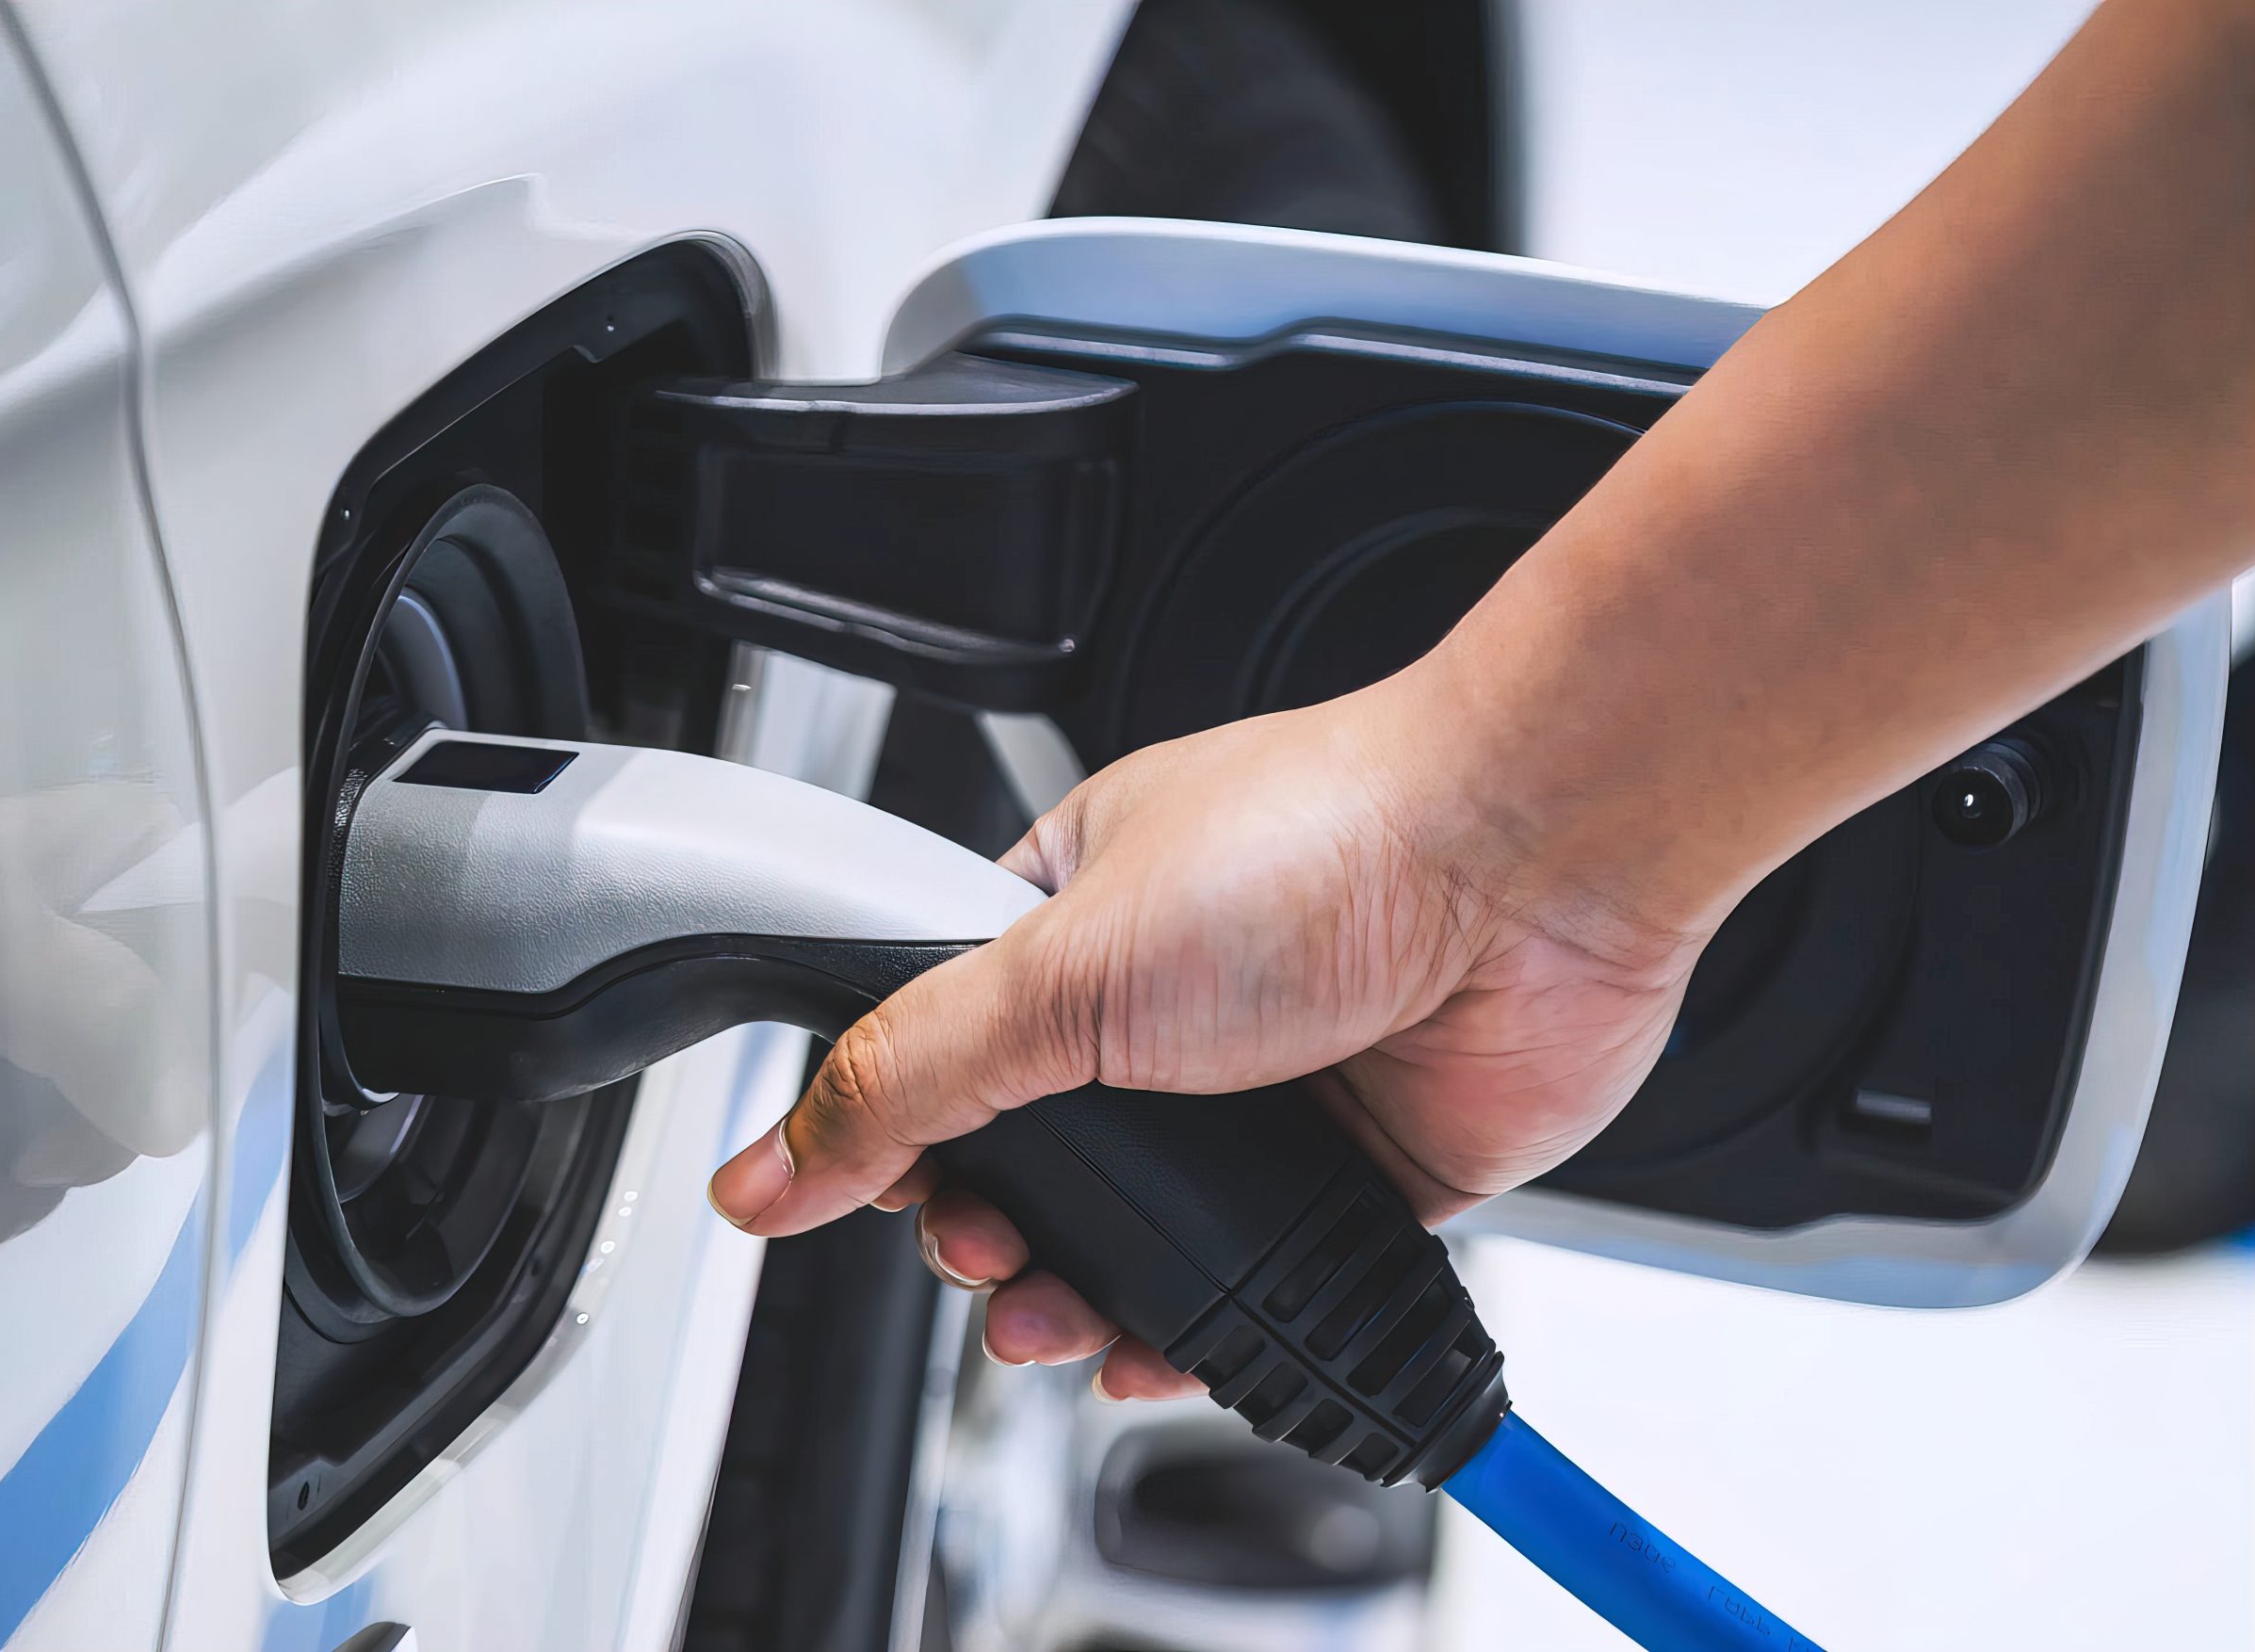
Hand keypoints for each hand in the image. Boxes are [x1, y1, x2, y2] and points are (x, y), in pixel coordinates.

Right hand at [706, 675, 1706, 1396]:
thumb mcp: (1059, 964)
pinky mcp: (1357, 1168)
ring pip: (1145, 1237)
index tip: (891, 1194)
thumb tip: (769, 1166)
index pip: (947, 1048)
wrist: (1534, 865)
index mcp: (1075, 913)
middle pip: (1042, 1163)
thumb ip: (904, 1079)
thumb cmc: (1321, 841)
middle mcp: (1170, 1002)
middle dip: (998, 1234)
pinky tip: (1150, 1347)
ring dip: (1084, 1296)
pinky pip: (1258, 1281)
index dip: (908, 1137)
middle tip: (985, 1255)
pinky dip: (1197, 1330)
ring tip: (1054, 1320)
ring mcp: (1267, 1089)